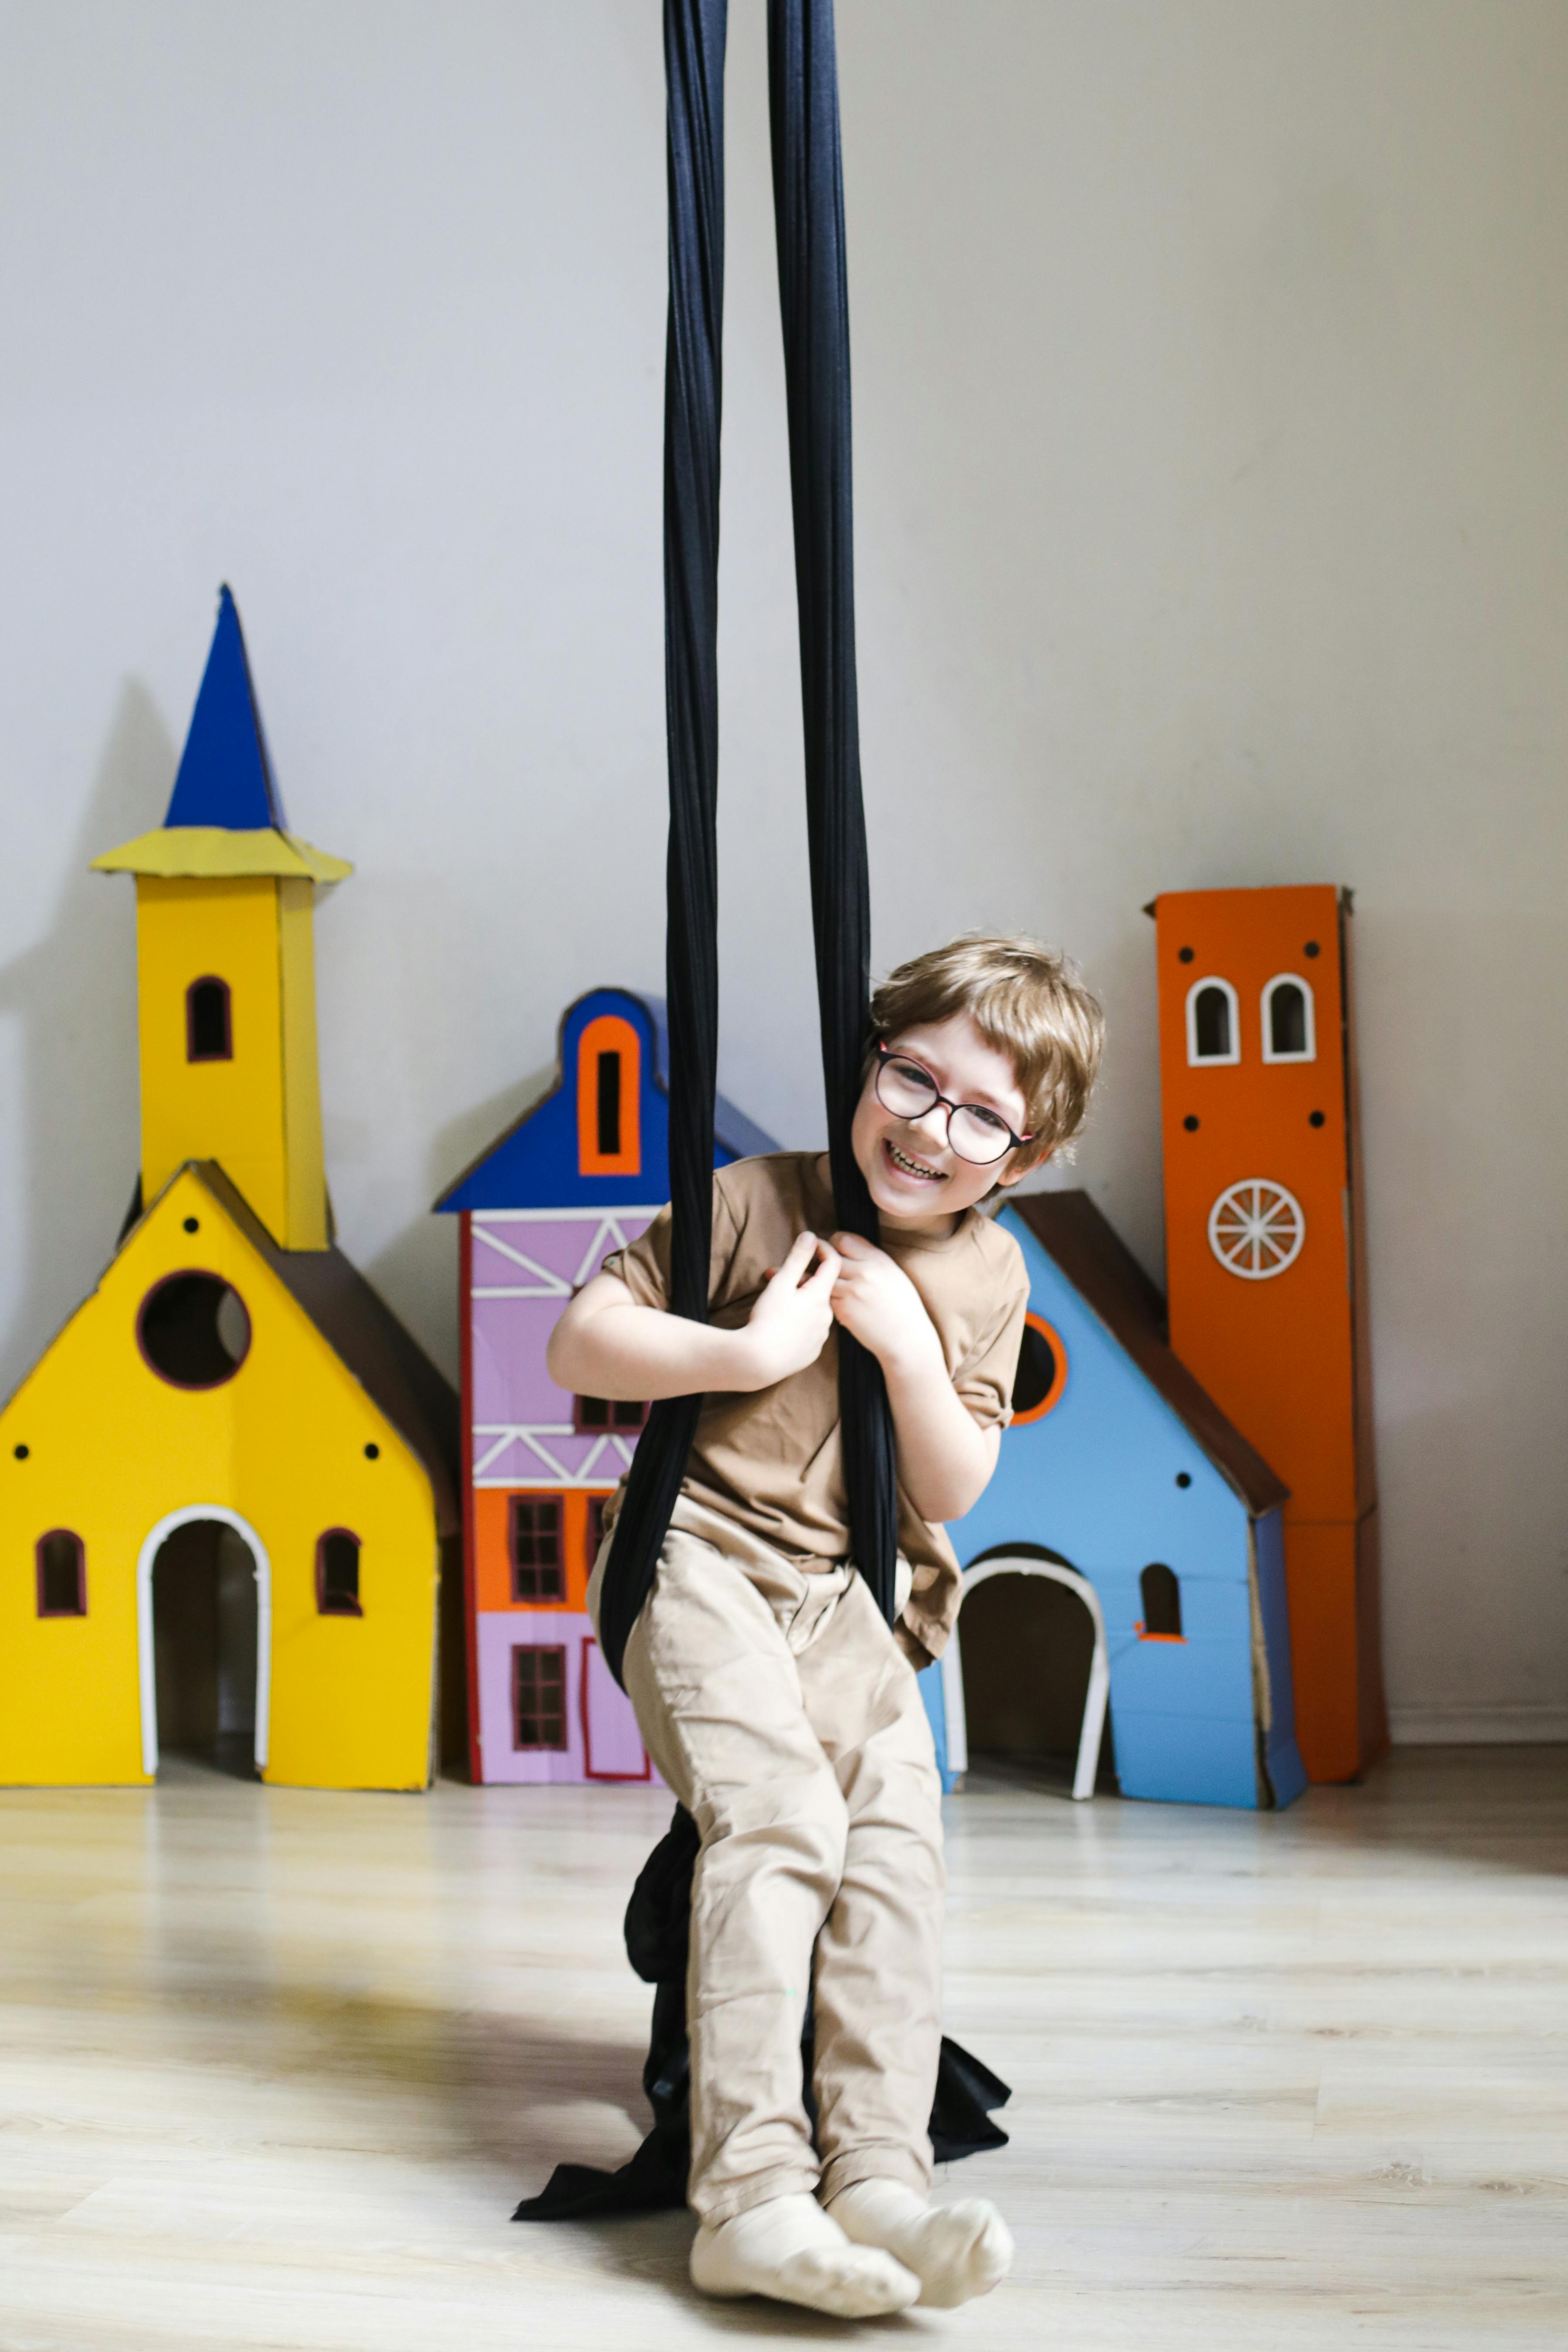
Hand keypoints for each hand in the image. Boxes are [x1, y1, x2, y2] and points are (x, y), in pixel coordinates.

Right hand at [740, 1231, 841, 1386]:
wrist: (758, 1361)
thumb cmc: (767, 1320)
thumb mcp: (780, 1284)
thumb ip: (797, 1258)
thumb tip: (811, 1235)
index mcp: (820, 1297)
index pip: (833, 1264)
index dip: (823, 1249)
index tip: (812, 1244)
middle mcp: (827, 1317)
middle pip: (821, 1288)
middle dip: (802, 1278)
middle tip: (775, 1276)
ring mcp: (821, 1336)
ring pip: (815, 1310)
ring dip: (800, 1301)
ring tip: (776, 1302)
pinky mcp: (812, 1351)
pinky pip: (811, 1329)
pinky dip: (800, 1321)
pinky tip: (783, 1324)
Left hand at [828, 1232, 943, 1377]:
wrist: (906, 1338)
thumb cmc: (902, 1305)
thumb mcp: (893, 1273)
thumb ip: (870, 1257)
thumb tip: (846, 1246)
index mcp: (878, 1260)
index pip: (843, 1239)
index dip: (835, 1243)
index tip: (835, 1250)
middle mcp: (864, 1272)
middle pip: (828, 1254)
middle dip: (823, 1258)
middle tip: (823, 1265)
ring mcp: (852, 1292)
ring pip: (822, 1276)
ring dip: (821, 1279)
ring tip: (824, 1283)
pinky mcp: (843, 1310)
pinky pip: (826, 1296)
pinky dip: (827, 1297)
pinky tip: (835, 1301)